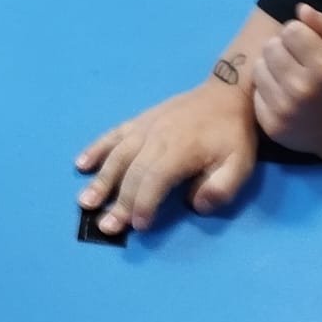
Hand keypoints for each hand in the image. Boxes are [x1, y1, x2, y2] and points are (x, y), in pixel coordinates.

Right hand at [75, 79, 257, 235]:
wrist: (227, 93)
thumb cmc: (233, 134)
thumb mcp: (240, 164)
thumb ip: (221, 188)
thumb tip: (195, 205)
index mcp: (180, 148)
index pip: (154, 179)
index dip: (144, 203)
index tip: (139, 226)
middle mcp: (156, 136)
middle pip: (132, 172)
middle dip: (118, 202)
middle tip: (106, 227)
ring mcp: (145, 126)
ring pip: (117, 155)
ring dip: (100, 180)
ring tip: (84, 202)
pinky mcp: (140, 120)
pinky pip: (113, 135)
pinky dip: (96, 149)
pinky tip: (81, 164)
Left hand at [251, 6, 321, 156]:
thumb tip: (300, 8)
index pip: (290, 30)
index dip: (298, 34)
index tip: (306, 46)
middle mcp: (302, 88)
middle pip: (271, 46)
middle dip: (281, 49)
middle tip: (294, 62)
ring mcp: (284, 108)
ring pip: (258, 67)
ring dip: (270, 67)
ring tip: (286, 77)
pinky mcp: (270, 124)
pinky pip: (256, 91)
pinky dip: (266, 90)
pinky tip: (281, 96)